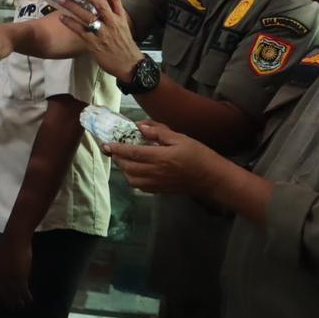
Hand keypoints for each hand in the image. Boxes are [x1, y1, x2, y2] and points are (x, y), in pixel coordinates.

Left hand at [0, 235, 33, 308]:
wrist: (15, 238)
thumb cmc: (5, 242)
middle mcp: (0, 276)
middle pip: (2, 293)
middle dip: (6, 301)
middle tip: (10, 307)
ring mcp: (11, 276)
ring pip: (13, 293)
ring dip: (17, 301)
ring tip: (20, 307)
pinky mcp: (22, 276)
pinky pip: (23, 290)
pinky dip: (26, 296)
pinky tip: (30, 300)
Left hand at [56, 0, 143, 79]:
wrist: (129, 65)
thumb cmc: (125, 46)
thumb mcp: (123, 27)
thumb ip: (114, 16)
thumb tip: (103, 5)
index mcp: (121, 17)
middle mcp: (113, 22)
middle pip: (99, 3)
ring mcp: (103, 33)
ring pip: (87, 15)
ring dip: (73, 6)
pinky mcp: (94, 44)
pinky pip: (80, 31)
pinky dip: (70, 23)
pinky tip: (61, 18)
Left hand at [105, 121, 222, 196]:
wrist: (211, 178)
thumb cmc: (198, 155)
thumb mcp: (180, 138)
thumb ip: (159, 132)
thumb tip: (139, 126)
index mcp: (160, 157)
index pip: (132, 153)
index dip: (117, 148)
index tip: (107, 144)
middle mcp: (155, 172)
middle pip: (128, 167)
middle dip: (117, 159)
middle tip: (113, 150)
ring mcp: (157, 183)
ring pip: (132, 179)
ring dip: (124, 170)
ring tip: (123, 160)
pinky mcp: (160, 191)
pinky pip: (140, 187)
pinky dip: (132, 179)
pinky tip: (134, 171)